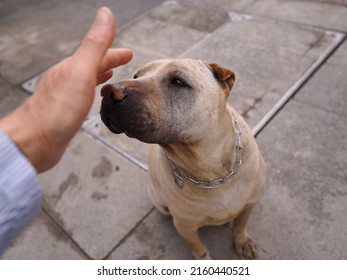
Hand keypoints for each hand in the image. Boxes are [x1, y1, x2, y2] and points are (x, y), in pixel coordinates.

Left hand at [0, 7, 131, 171]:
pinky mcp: (65, 112)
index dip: (115, 52)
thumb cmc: (57, 111)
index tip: (128, 52)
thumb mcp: (81, 72)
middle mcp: (68, 79)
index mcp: (73, 67)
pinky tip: (92, 97)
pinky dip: (92, 91)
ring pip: (87, 79)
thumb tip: (105, 14)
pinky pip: (83, 96)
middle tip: (124, 59)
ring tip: (111, 74)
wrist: (34, 141)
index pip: (98, 54)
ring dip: (101, 74)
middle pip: (93, 65)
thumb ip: (95, 45)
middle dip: (109, 61)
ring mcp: (65, 96)